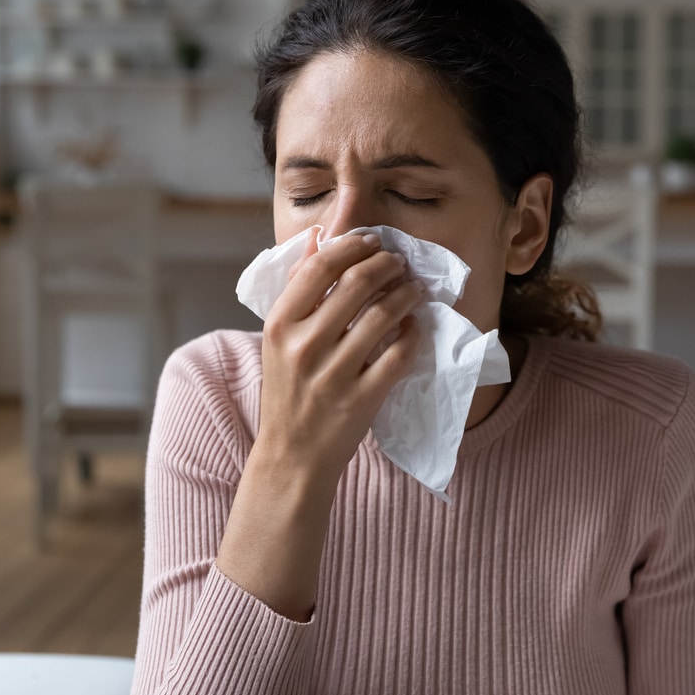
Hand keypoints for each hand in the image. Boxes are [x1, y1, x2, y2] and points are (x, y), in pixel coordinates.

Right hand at [254, 230, 424, 484]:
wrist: (292, 454)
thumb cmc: (288, 390)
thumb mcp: (279, 339)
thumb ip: (298, 289)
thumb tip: (318, 239)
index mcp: (279, 325)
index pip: (320, 267)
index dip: (351, 246)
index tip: (372, 241)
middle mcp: (304, 346)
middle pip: (357, 284)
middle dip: (388, 264)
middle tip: (400, 263)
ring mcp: (334, 374)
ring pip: (384, 315)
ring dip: (407, 294)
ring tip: (414, 288)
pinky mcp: (362, 398)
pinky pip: (399, 354)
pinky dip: (413, 333)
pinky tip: (414, 324)